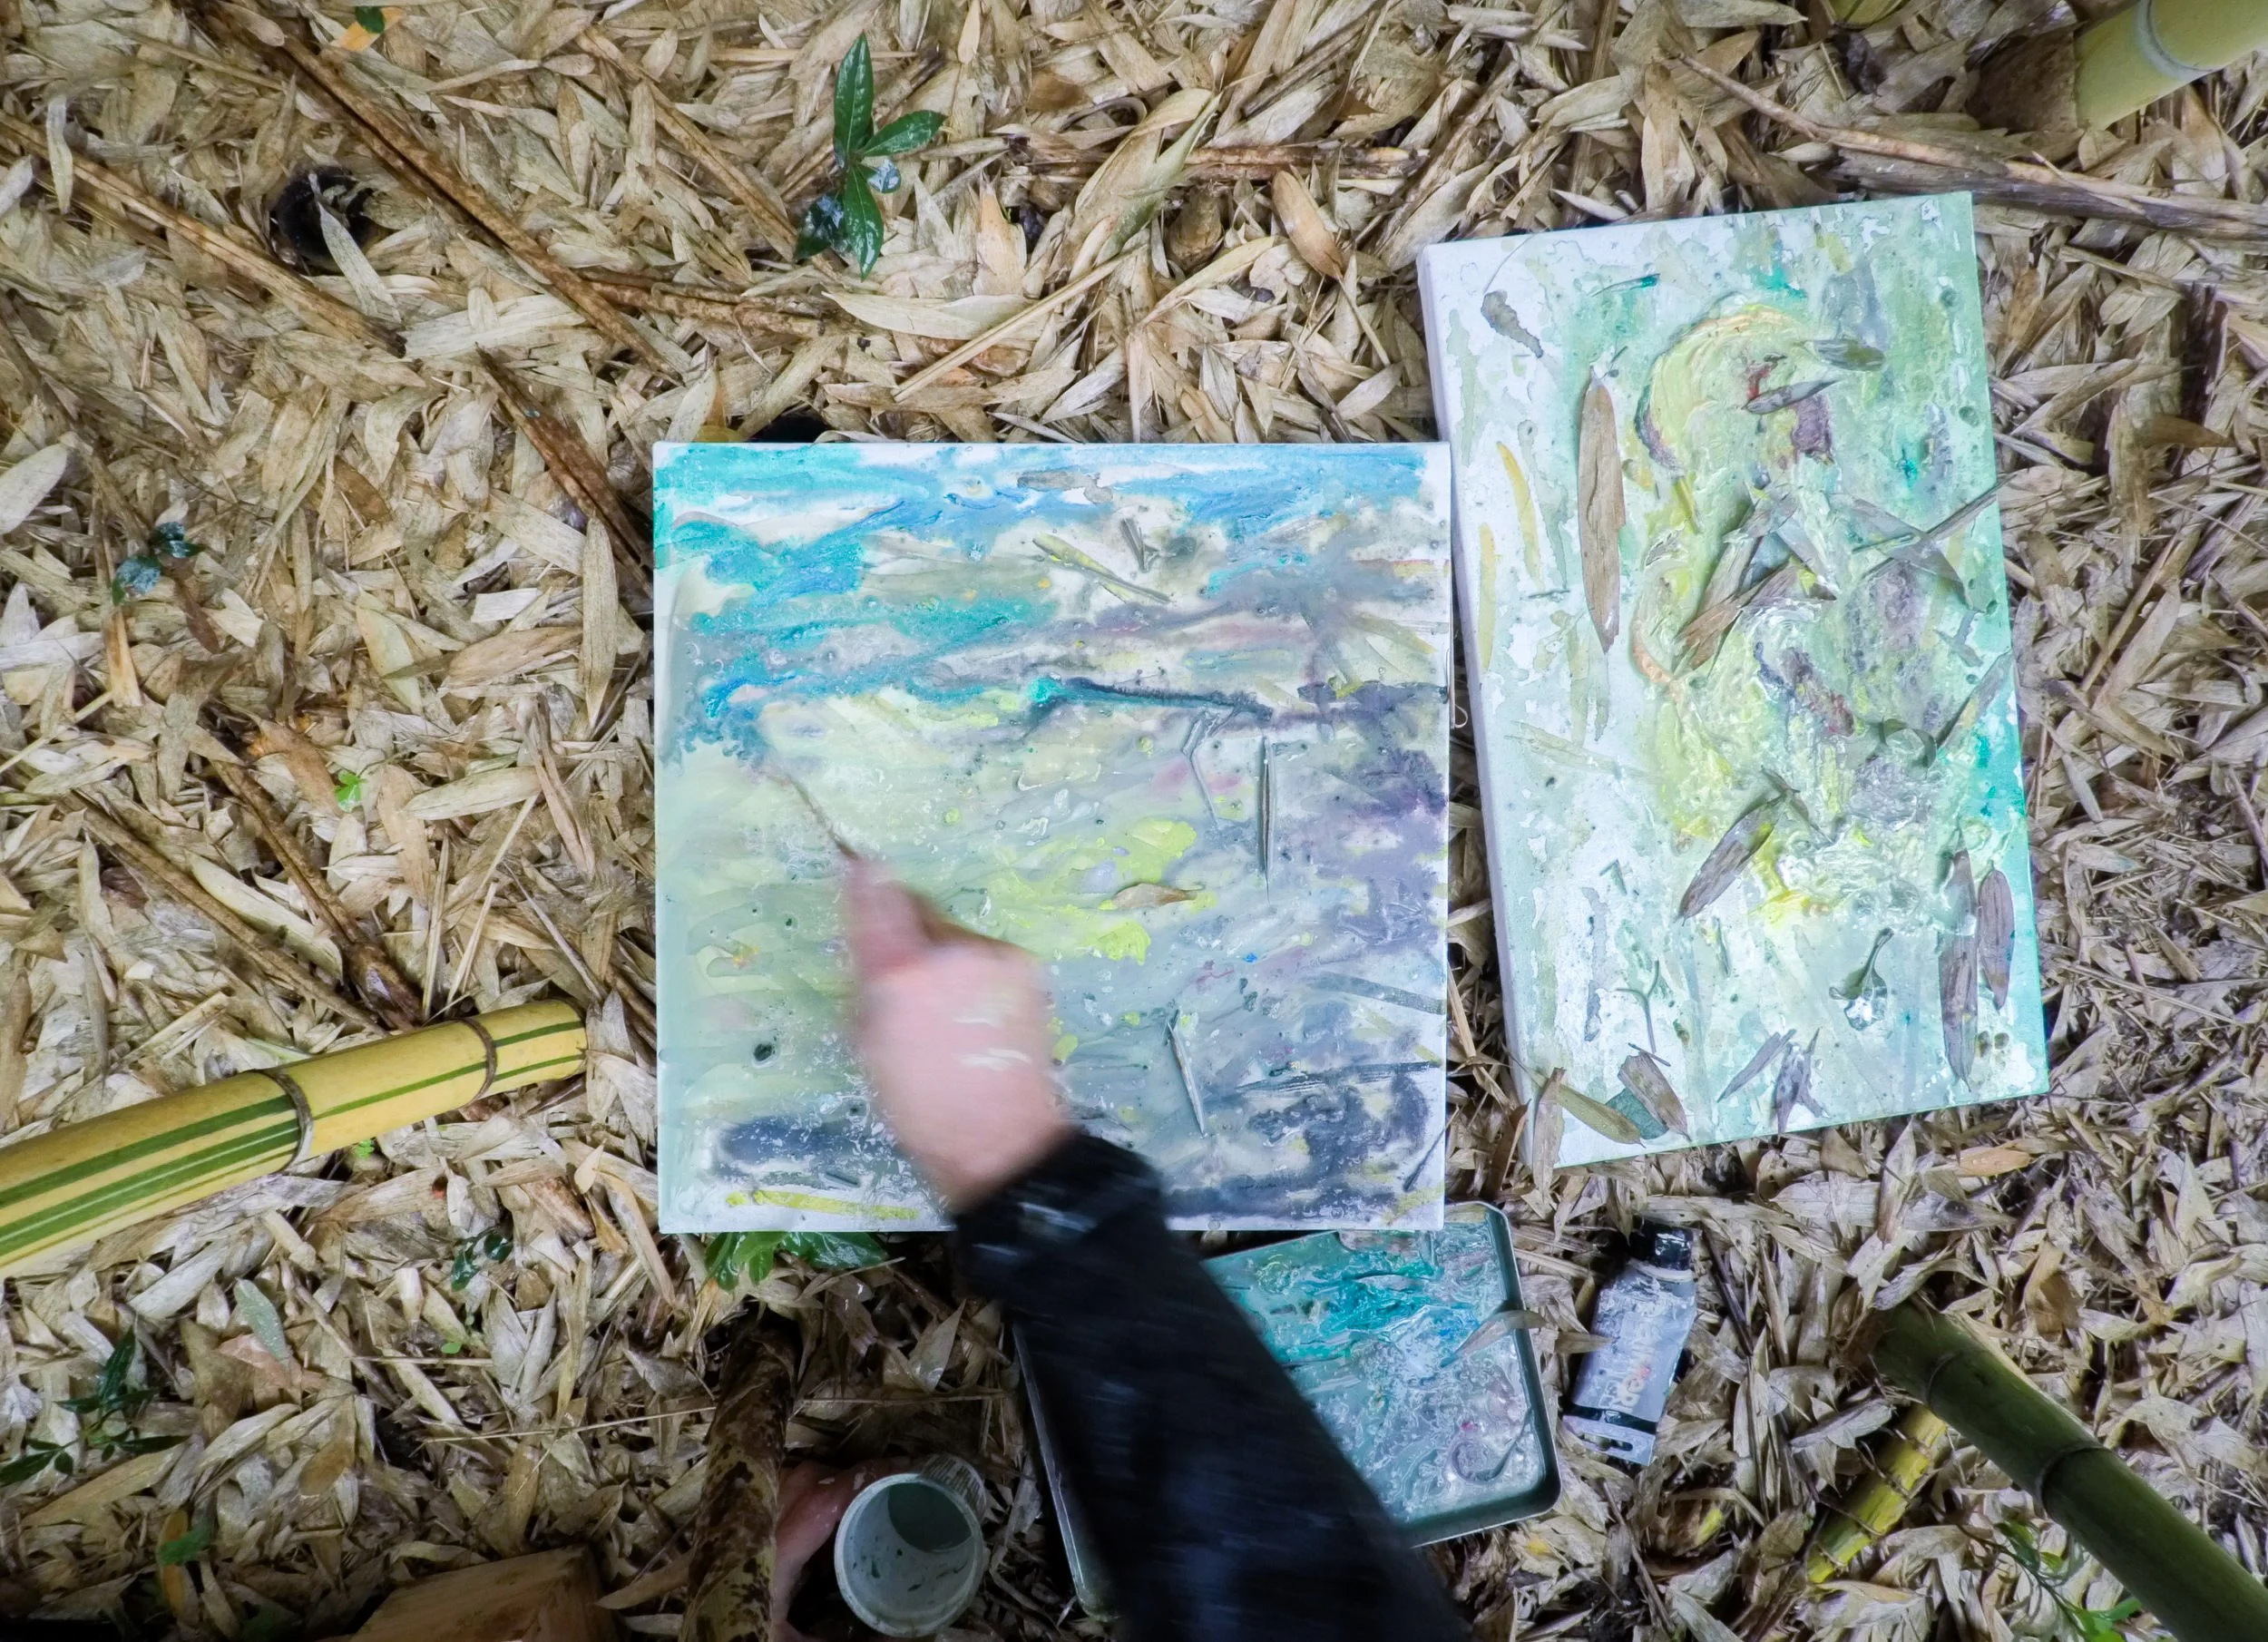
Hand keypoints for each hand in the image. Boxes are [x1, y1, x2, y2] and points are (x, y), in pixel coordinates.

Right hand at [842, 858, 1071, 1210]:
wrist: (1000, 1138)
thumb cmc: (917, 1104)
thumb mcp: (867, 1042)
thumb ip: (865, 977)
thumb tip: (866, 933)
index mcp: (899, 973)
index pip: (876, 897)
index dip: (863, 878)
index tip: (855, 862)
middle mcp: (950, 950)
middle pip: (918, 911)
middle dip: (907, 934)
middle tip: (905, 978)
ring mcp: (994, 954)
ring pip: (953, 935)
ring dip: (943, 955)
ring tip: (946, 1009)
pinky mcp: (1025, 965)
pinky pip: (984, 953)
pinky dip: (973, 971)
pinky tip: (975, 1013)